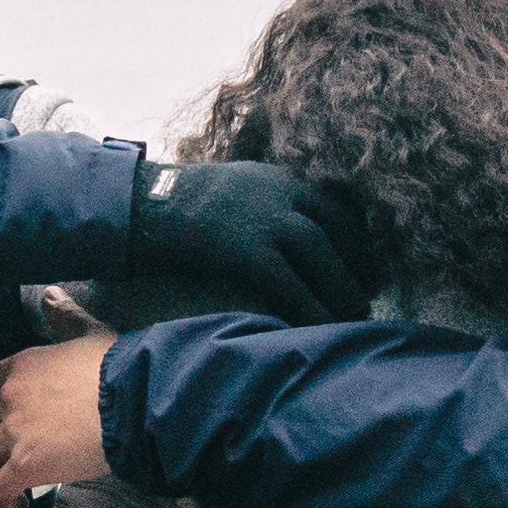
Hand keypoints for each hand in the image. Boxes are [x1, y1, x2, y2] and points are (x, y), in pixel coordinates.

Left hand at [0, 334, 118, 507]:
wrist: (130, 403)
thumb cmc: (116, 367)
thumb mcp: (89, 333)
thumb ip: (66, 317)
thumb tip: (49, 295)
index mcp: (23, 365)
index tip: (12, 410)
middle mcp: (10, 397)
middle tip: (19, 443)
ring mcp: (14, 433)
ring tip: (19, 474)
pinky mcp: (24, 466)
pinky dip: (6, 497)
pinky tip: (19, 503)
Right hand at [126, 161, 371, 324]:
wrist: (137, 206)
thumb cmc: (177, 206)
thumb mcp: (233, 191)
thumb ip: (262, 206)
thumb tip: (287, 243)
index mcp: (278, 178)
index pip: (334, 205)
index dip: (356, 238)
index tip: (369, 265)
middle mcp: (279, 192)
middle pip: (335, 228)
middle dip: (359, 263)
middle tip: (370, 295)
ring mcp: (263, 217)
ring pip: (321, 252)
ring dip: (342, 287)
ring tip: (353, 316)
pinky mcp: (246, 247)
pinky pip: (290, 282)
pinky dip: (310, 307)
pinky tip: (319, 329)